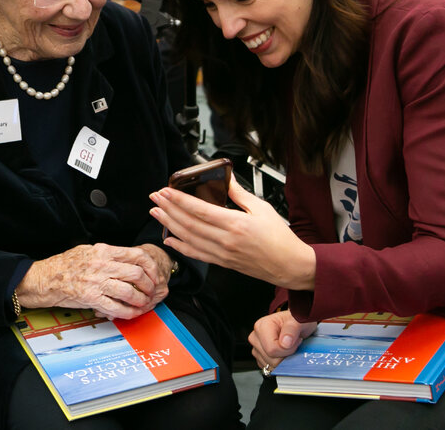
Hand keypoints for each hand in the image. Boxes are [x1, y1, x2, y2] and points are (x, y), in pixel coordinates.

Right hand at [17, 243, 167, 319]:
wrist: (44, 279)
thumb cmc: (64, 265)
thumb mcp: (88, 250)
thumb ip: (108, 254)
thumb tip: (126, 259)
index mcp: (104, 251)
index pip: (137, 255)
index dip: (151, 267)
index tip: (154, 274)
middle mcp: (102, 265)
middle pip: (137, 274)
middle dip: (149, 285)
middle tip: (151, 292)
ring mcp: (97, 282)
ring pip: (129, 291)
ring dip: (141, 300)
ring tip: (143, 303)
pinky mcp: (91, 298)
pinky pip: (116, 307)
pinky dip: (128, 312)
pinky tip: (131, 313)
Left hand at [149, 178, 315, 288]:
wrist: (289, 265)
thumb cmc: (280, 238)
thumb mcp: (262, 208)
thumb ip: (239, 195)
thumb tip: (225, 180)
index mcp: (236, 224)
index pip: (200, 210)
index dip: (179, 200)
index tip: (166, 191)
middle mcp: (226, 241)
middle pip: (189, 224)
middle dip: (169, 209)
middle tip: (155, 198)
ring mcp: (223, 254)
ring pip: (188, 239)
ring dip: (169, 225)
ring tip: (157, 213)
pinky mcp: (222, 263)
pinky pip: (196, 254)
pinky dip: (180, 247)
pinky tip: (169, 239)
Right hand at [249, 312, 316, 372]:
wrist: (296, 324)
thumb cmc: (296, 321)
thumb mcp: (298, 320)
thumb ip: (292, 329)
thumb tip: (285, 343)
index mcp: (262, 326)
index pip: (272, 349)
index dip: (287, 350)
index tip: (296, 342)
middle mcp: (256, 337)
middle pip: (270, 359)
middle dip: (286, 356)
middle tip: (293, 344)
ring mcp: (256, 348)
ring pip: (270, 366)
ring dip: (283, 360)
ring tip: (288, 348)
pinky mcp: (260, 357)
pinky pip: (269, 369)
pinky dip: (279, 365)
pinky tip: (283, 353)